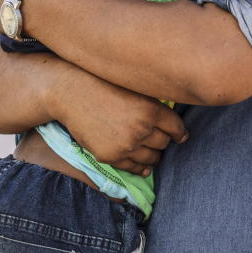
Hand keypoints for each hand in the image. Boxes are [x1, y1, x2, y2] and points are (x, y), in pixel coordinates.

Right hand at [50, 64, 188, 175]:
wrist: (72, 93)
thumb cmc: (105, 85)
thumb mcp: (135, 89)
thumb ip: (154, 104)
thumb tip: (174, 123)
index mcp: (151, 109)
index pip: (177, 128)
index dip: (179, 133)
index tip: (179, 135)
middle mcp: (141, 129)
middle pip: (164, 144)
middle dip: (164, 142)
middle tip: (161, 140)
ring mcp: (125, 145)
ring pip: (152, 158)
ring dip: (154, 156)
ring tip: (152, 152)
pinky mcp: (110, 156)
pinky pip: (133, 168)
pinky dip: (140, 167)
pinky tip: (142, 166)